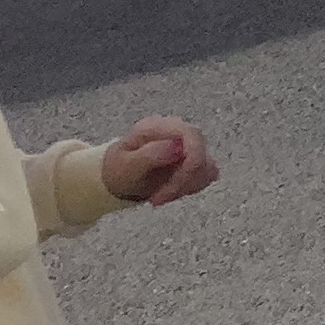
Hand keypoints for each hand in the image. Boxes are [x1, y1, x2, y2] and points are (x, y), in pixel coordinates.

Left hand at [99, 118, 216, 206]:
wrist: (116, 175)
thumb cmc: (118, 169)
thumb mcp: (125, 166)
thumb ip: (149, 154)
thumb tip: (178, 147)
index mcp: (158, 127)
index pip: (192, 135)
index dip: (192, 162)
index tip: (173, 187)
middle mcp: (177, 131)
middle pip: (201, 153)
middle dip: (184, 181)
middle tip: (158, 198)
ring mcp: (188, 145)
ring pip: (207, 166)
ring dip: (186, 186)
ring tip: (161, 195)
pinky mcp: (195, 158)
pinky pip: (206, 174)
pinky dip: (190, 187)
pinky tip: (171, 191)